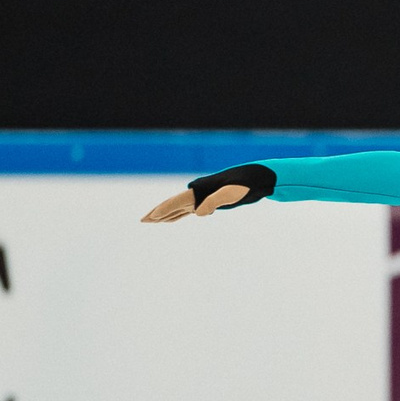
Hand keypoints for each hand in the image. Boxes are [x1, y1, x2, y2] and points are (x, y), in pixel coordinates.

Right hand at [143, 163, 274, 221]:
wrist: (256, 179)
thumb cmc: (245, 184)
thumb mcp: (232, 193)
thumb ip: (215, 201)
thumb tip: (197, 213)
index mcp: (201, 190)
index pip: (178, 201)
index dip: (165, 210)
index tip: (153, 218)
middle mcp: (198, 193)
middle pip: (173, 204)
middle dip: (158, 212)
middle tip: (143, 220)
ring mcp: (201, 197)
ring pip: (178, 208)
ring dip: (165, 215)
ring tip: (151, 221)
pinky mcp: (207, 202)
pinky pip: (187, 210)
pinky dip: (177, 215)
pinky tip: (170, 220)